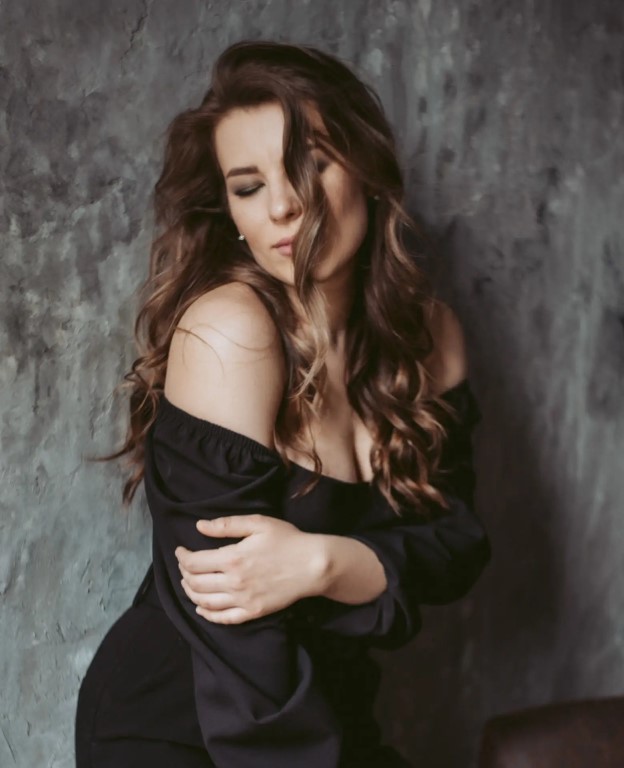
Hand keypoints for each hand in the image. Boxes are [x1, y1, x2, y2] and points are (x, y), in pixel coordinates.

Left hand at [175, 515, 327, 624]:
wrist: (313, 565)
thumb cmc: (287, 540)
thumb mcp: (258, 523)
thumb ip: (227, 525)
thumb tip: (199, 526)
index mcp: (232, 558)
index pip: (194, 562)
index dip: (181, 556)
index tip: (180, 550)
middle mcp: (233, 582)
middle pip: (195, 583)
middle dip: (184, 573)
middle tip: (184, 565)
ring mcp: (243, 600)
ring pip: (204, 601)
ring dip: (190, 592)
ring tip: (188, 583)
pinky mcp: (252, 612)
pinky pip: (222, 618)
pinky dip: (206, 614)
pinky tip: (201, 608)